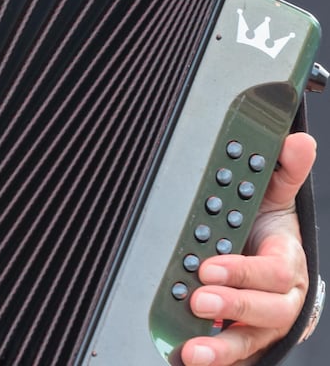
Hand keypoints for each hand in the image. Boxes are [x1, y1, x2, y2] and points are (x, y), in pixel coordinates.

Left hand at [180, 131, 316, 364]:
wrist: (271, 271)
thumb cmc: (268, 235)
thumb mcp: (274, 200)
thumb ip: (282, 172)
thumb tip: (298, 140)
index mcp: (286, 263)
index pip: (273, 270)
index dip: (244, 271)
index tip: (210, 265)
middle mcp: (279, 300)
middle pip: (264, 309)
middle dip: (231, 304)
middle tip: (198, 297)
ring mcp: (261, 326)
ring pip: (247, 340)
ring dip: (220, 347)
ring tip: (193, 351)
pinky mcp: (241, 342)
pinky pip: (231, 357)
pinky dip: (212, 362)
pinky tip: (184, 360)